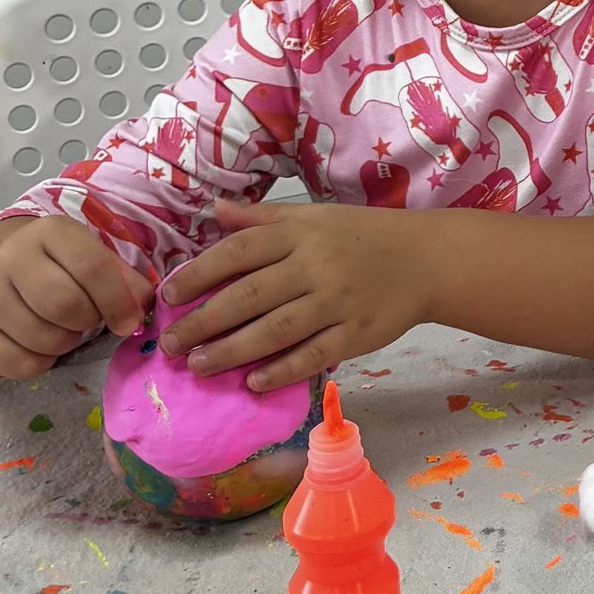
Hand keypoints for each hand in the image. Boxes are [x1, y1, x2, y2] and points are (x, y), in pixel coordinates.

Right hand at [0, 213, 149, 380]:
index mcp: (50, 232)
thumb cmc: (63, 267)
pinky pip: (21, 364)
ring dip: (67, 343)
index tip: (129, 321)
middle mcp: (11, 258)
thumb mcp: (96, 258)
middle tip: (91, 320)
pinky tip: (43, 345)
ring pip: (43, 338)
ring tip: (66, 328)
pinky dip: (43, 362)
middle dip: (89, 321)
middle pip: (64, 305)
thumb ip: (126, 280)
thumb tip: (141, 308)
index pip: (91, 268)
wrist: (3, 271)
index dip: (117, 301)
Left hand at [157, 198, 438, 389]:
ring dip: (233, 350)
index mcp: (299, 234)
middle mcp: (314, 266)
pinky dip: (282, 370)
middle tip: (171, 344)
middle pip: (250, 295)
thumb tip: (214, 210)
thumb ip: (262, 218)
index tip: (167, 296)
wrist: (426, 259)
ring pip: (276, 329)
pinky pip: (314, 355)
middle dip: (204, 321)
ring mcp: (336, 302)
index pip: (239, 252)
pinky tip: (253, 382)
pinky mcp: (356, 334)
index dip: (199, 274)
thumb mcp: (313, 216)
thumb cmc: (362, 235)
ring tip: (199, 366)